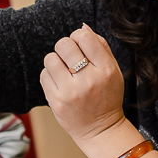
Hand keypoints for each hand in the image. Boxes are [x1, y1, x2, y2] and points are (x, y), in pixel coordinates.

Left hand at [40, 24, 125, 146]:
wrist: (100, 130)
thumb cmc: (107, 96)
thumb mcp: (113, 71)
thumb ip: (100, 47)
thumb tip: (82, 27)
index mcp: (106, 70)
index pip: (85, 37)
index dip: (78, 37)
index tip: (80, 45)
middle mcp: (89, 80)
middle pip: (64, 44)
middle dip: (65, 47)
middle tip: (69, 57)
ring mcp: (71, 92)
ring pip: (50, 58)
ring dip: (55, 61)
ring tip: (64, 70)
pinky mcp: (56, 102)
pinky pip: (44, 75)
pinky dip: (50, 75)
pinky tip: (59, 82)